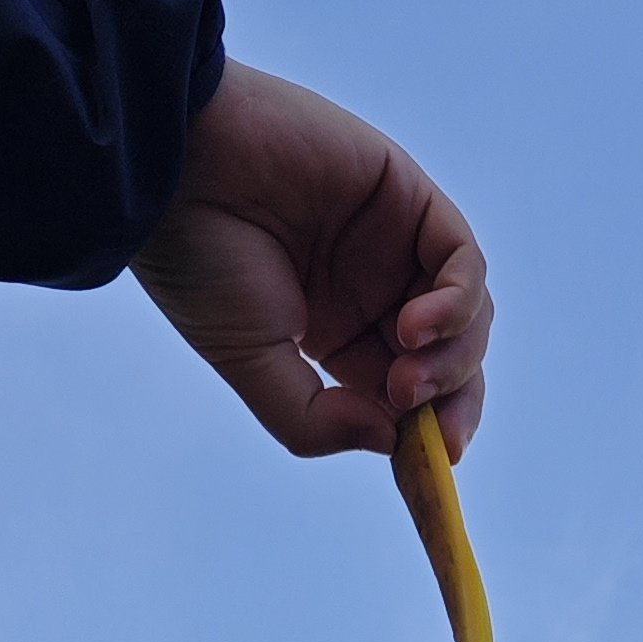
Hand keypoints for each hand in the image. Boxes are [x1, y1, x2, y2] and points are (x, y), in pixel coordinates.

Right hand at [131, 58, 491, 461]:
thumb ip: (314, 419)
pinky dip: (455, 302)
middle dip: (452, 407)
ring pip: (467, 318)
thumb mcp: (249, 363)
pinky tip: (412, 328)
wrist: (175, 164)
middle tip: (437, 440)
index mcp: (336, 336)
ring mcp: (394, 245)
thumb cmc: (198, 260)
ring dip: (452, 362)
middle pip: (449, 363)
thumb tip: (388, 442)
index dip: (425, 437)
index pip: (406, 396)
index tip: (428, 476)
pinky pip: (462, 260)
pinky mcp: (408, 196)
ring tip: (405, 381)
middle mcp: (372, 291)